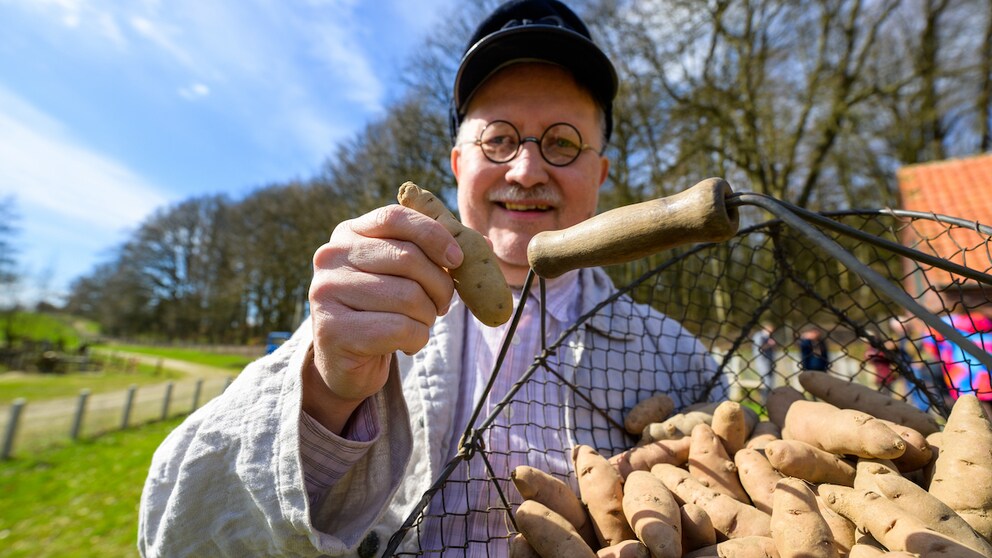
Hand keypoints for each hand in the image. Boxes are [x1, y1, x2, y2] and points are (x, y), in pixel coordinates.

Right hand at [303, 204, 461, 432]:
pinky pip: (399, 328)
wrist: (346, 361)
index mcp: (349, 233)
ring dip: (428, 317)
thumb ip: (438, 255)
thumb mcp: (405, 275)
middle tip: (442, 305)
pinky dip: (416, 339)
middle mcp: (330, 257)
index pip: (395, 217)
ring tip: (418, 325)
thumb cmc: (383, 310)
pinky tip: (404, 343)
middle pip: (408, 258)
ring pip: (408, 296)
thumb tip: (486, 245)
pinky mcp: (332, 330)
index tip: (457, 259)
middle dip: (440, 286)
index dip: (433, 234)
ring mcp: (326, 292)